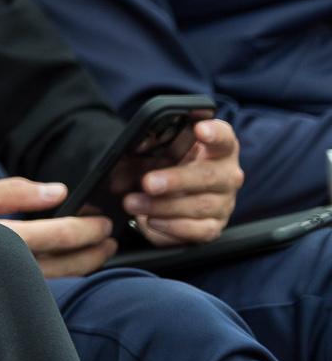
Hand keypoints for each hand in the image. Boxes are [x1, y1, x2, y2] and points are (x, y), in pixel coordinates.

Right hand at [0, 178, 114, 278]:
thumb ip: (16, 193)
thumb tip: (59, 192)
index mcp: (0, 238)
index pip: (57, 237)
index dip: (86, 229)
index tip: (103, 222)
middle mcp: (4, 265)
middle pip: (62, 265)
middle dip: (92, 253)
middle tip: (109, 240)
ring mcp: (2, 280)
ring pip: (52, 279)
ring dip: (79, 266)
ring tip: (98, 252)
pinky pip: (39, 283)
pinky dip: (59, 272)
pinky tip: (66, 262)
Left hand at [122, 119, 240, 245]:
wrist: (168, 195)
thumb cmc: (165, 164)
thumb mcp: (156, 151)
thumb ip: (149, 145)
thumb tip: (135, 144)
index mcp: (218, 149)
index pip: (224, 137)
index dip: (215, 133)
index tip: (200, 129)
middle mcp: (227, 175)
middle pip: (210, 176)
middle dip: (176, 180)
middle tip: (148, 182)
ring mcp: (224, 203)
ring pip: (200, 206)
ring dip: (162, 206)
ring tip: (133, 203)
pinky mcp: (214, 227)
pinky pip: (198, 231)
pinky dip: (172, 226)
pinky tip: (151, 220)